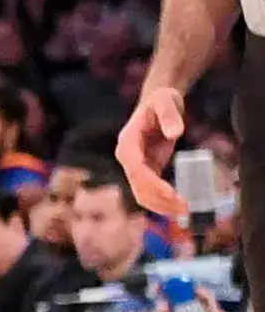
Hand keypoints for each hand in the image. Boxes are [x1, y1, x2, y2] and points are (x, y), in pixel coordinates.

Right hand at [117, 84, 188, 216]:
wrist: (158, 102)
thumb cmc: (161, 100)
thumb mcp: (166, 101)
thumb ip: (170, 115)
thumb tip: (175, 134)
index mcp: (127, 142)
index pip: (135, 167)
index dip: (151, 183)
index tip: (171, 193)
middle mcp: (127, 156)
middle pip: (138, 185)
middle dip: (160, 199)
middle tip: (185, 207)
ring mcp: (135, 165)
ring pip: (142, 193)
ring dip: (161, 205)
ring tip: (185, 211)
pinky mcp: (146, 169)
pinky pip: (150, 191)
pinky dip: (163, 201)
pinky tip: (179, 206)